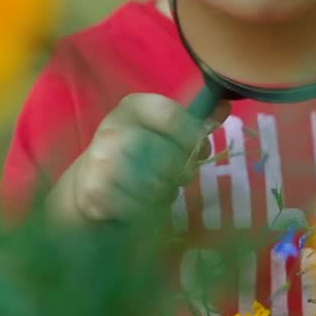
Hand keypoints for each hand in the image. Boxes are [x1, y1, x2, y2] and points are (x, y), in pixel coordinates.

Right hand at [52, 94, 229, 223]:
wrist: (90, 179)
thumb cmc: (137, 152)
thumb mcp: (163, 131)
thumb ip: (194, 122)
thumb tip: (225, 107)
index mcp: (134, 106)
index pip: (171, 115)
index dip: (192, 136)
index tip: (199, 150)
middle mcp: (113, 128)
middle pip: (168, 156)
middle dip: (181, 172)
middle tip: (177, 177)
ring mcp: (100, 159)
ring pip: (156, 185)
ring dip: (164, 193)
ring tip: (157, 189)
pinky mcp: (94, 190)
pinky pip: (138, 206)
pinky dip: (146, 209)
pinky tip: (138, 202)